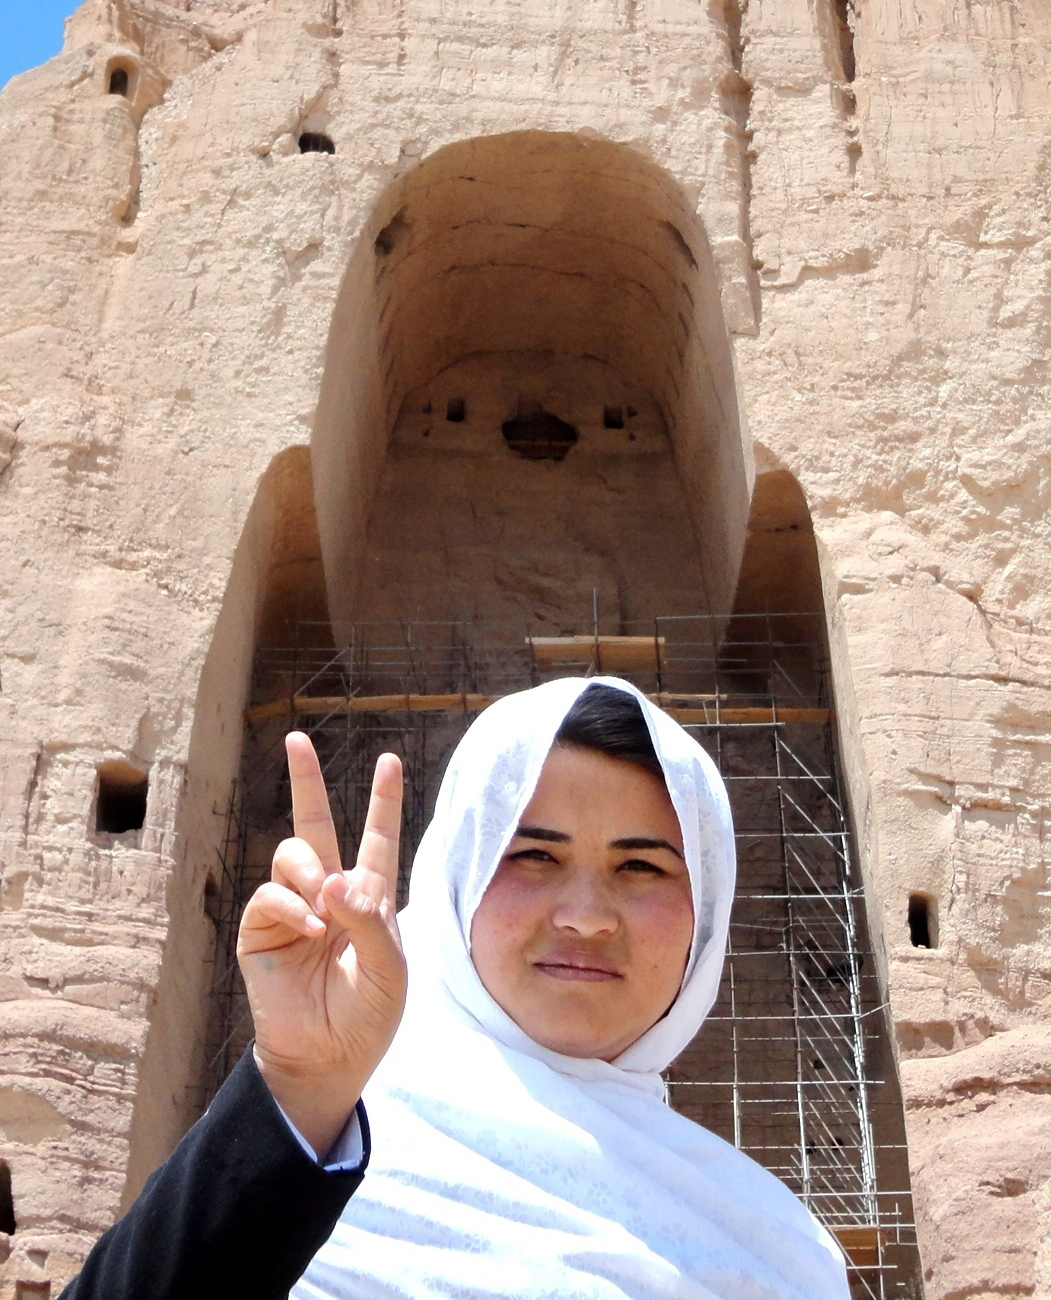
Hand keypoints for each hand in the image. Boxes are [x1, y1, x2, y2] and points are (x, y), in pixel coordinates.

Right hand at [236, 732, 406, 1157]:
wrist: (328, 1057)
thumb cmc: (368, 1015)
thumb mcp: (388, 968)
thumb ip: (369, 920)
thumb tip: (333, 880)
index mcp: (370, 897)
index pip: (378, 838)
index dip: (383, 800)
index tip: (388, 761)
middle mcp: (330, 893)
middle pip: (315, 824)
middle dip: (306, 780)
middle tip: (297, 740)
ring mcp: (294, 908)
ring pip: (292, 854)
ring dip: (309, 873)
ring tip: (321, 913)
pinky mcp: (263, 930)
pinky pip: (271, 895)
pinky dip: (292, 908)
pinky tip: (309, 932)